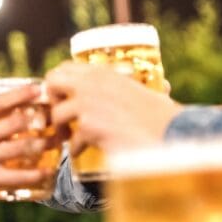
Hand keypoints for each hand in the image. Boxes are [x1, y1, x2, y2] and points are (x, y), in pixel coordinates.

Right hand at [0, 84, 50, 209]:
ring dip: (44, 145)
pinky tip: (47, 170)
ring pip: (22, 148)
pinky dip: (36, 173)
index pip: (0, 101)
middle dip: (41, 121)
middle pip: (16, 122)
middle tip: (57, 120)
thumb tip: (17, 108)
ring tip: (57, 142)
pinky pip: (18, 176)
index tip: (40, 89)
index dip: (22, 94)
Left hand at [46, 62, 182, 155]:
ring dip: (62, 129)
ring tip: (71, 138)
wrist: (170, 134)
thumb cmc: (164, 117)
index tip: (63, 98)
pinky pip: (72, 140)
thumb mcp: (147, 91)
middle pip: (52, 82)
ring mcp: (88, 103)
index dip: (59, 84)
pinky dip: (77, 149)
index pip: (65, 68)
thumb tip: (160, 85)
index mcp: (104, 72)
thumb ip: (138, 88)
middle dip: (52, 100)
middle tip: (61, 117)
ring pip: (56, 114)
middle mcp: (92, 83)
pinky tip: (84, 153)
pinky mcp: (89, 126)